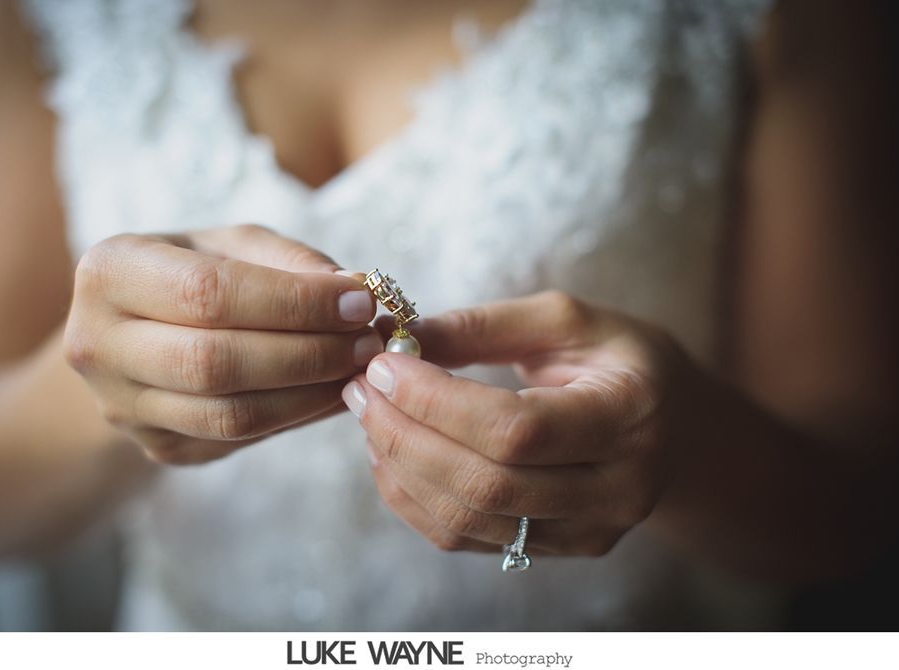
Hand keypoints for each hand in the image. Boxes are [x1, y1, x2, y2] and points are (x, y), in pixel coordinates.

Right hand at [64, 224, 381, 463]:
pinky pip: (240, 439)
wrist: (136, 332)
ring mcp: (123, 407)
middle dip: (309, 352)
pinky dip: (299, 416)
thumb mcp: (231, 244)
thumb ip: (288, 260)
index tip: (359, 301)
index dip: (293, 302)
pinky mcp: (158, 447)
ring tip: (359, 367)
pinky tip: (333, 391)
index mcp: (110, 272)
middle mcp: (99, 345)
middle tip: (369, 340)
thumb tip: (354, 291)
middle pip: (216, 362)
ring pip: (231, 415)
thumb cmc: (193, 272)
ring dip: (312, 393)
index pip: (209, 294)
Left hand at [343, 290, 689, 555]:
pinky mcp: (560, 549)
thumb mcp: (568, 320)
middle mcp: (618, 488)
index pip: (516, 429)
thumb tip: (403, 338)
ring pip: (470, 520)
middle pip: (486, 484)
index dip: (436, 402)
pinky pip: (468, 539)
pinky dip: (414, 499)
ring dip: (401, 468)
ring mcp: (589, 530)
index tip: (383, 366)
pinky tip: (391, 455)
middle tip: (360, 389)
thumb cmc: (619, 359)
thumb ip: (487, 326)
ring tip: (368, 415)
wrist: (672, 424)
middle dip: (405, 435)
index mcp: (629, 416)